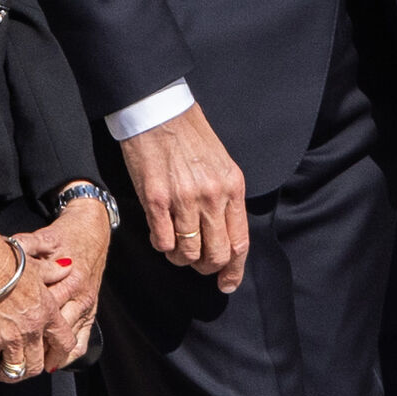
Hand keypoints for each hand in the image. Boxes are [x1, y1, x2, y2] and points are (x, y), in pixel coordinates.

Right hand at [0, 221, 54, 381]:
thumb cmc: (10, 261)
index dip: (58, 357)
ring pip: (14, 370)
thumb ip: (54, 270)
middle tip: (20, 367)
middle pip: (37, 365)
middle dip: (28, 370)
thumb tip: (67, 267)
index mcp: (48, 312)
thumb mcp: (38, 265)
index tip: (51, 362)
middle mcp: (33, 328)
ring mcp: (12, 336)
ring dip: (5, 372)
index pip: (64, 344)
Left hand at [14, 193, 111, 369]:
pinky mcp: (91, 313)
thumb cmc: (65, 235)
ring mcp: (87, 308)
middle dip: (28, 354)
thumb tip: (7, 244)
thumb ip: (26, 244)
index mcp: (69, 281)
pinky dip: (64, 358)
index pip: (42, 315)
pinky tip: (48, 363)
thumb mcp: (42, 238)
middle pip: (52, 337)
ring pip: (66, 346)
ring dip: (43, 360)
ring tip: (19, 369)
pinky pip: (80, 344)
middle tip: (2, 366)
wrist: (92, 230)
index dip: (19, 331)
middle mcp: (80, 298)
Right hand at [118, 104, 248, 292]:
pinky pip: (162, 242)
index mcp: (232, 186)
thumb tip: (224, 234)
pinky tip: (160, 232)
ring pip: (188, 254)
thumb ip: (225, 198)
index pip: (240, 241)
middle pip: (216, 254)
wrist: (159, 112)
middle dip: (207, 267)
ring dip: (182, 257)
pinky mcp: (156, 200)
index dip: (234, 270)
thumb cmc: (190, 136)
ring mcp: (184, 199)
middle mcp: (212, 196)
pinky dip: (162, 245)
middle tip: (198, 262)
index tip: (227, 282)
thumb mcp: (221, 164)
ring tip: (176, 244)